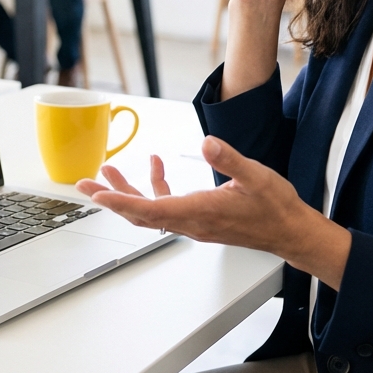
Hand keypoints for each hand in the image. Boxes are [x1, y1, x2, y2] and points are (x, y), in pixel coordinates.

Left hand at [75, 136, 351, 288]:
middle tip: (83, 185)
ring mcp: (193, 222)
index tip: (96, 194)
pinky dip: (155, 187)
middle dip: (109, 199)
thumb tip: (206, 142)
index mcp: (200, 211)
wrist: (289, 230)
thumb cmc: (274, 206)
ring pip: (150, 209)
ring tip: (108, 171)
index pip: (150, 209)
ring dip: (127, 191)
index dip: (120, 201)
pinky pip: (167, 206)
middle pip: (139, 213)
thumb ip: (229, 158)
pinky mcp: (199, 218)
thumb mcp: (256, 176)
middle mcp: (191, 221)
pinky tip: (155, 166)